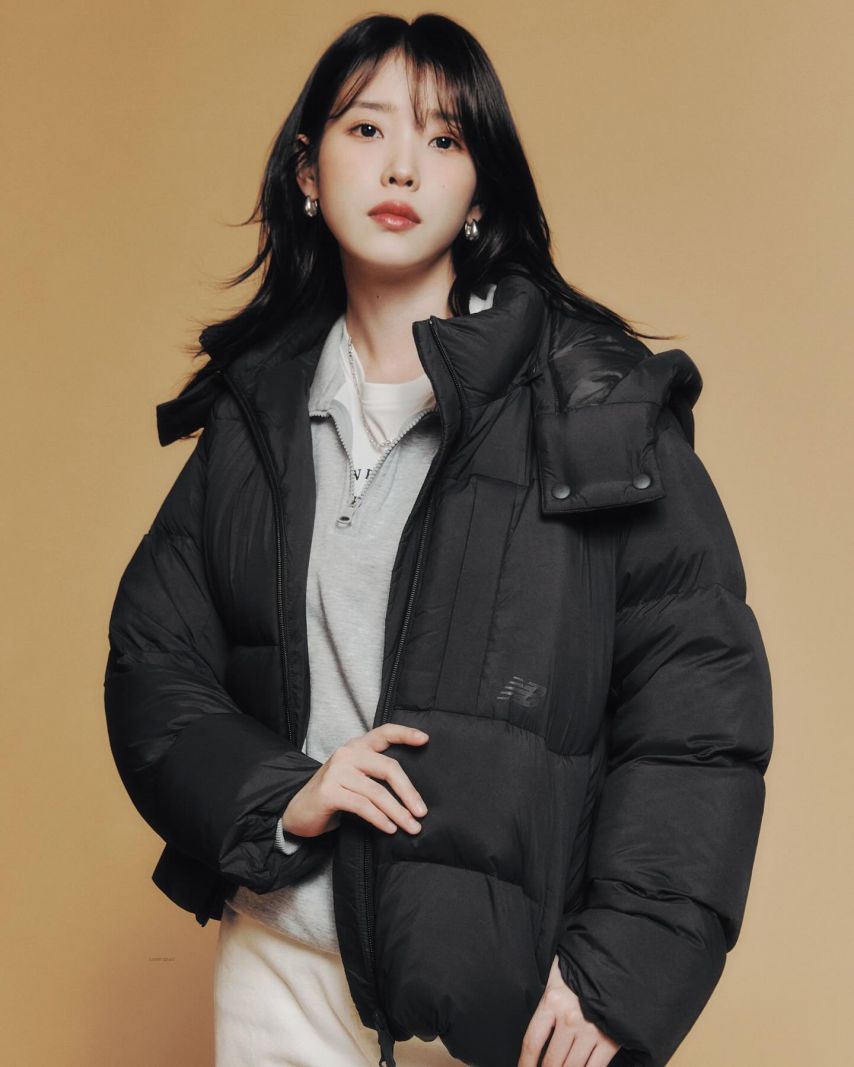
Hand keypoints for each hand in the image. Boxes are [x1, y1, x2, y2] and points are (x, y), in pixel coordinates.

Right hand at [280, 723, 429, 839]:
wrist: (297, 812)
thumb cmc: (333, 795)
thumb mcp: (354, 777)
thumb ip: (376, 775)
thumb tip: (413, 794)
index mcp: (356, 746)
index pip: (384, 732)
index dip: (405, 734)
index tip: (425, 740)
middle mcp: (347, 754)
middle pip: (388, 768)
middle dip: (408, 792)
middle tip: (422, 812)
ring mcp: (336, 771)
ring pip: (377, 792)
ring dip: (398, 813)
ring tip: (411, 827)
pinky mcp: (329, 792)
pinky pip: (363, 806)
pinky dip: (380, 819)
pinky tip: (389, 828)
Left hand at [518, 955, 621, 1066]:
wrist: (613, 962)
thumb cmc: (579, 970)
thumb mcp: (555, 978)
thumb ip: (545, 1004)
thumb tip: (533, 1030)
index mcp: (552, 1001)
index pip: (532, 1042)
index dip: (526, 1063)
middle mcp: (569, 1018)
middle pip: (551, 1061)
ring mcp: (591, 1031)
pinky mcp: (610, 1041)